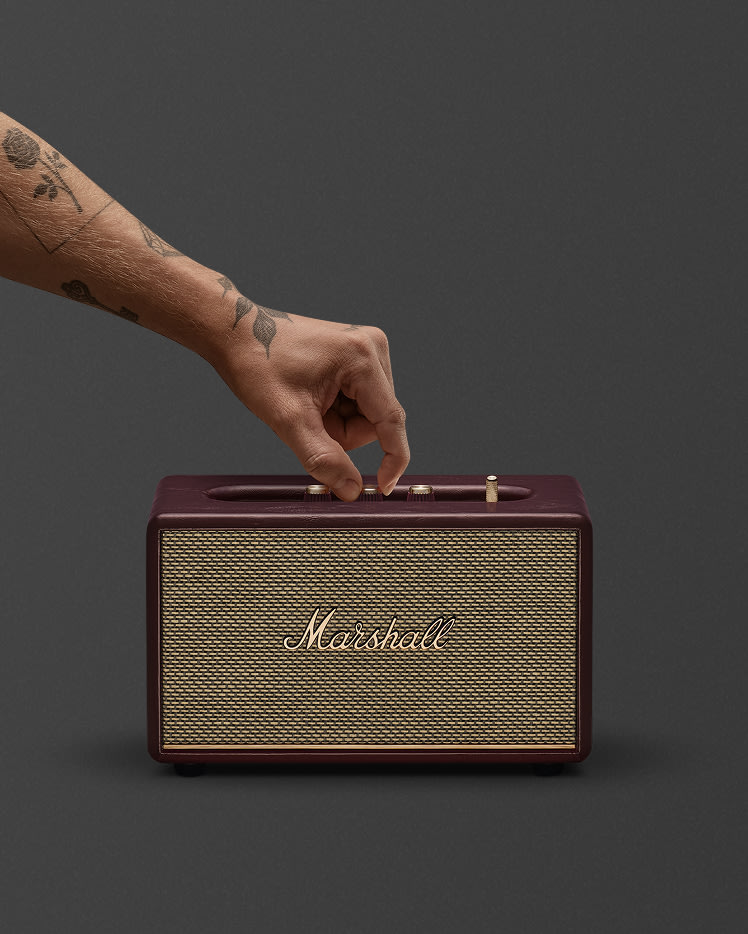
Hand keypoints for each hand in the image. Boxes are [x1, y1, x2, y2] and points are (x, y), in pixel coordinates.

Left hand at [206, 307, 409, 500]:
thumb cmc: (257, 365)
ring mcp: (365, 349)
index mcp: (362, 358)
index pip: (391, 421)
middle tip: (307, 420)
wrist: (237, 334)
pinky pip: (358, 401)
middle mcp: (372, 348)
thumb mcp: (288, 420)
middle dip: (343, 433)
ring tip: (306, 405)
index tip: (381, 488)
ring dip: (337, 423)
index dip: (392, 459)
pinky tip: (312, 397)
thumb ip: (323, 459)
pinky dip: (335, 411)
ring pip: (366, 415)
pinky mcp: (356, 354)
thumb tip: (353, 490)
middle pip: (375, 421)